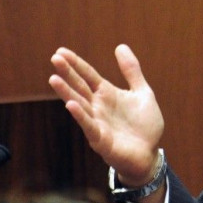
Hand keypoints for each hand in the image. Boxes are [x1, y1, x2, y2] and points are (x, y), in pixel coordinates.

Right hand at [49, 45, 164, 185]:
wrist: (149, 155)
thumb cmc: (144, 126)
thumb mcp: (143, 93)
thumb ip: (132, 71)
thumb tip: (120, 46)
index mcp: (108, 95)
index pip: (89, 76)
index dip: (77, 64)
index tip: (61, 51)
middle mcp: (98, 107)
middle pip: (80, 87)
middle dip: (68, 73)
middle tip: (55, 58)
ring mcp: (97, 122)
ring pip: (79, 105)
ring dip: (67, 93)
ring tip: (54, 78)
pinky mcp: (101, 139)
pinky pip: (89, 126)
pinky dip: (81, 116)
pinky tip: (71, 105)